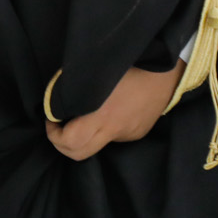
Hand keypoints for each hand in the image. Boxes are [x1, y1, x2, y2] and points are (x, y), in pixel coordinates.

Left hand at [45, 60, 184, 160]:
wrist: (166, 69)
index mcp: (103, 115)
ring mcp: (129, 134)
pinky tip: (108, 110)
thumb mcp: (93, 72)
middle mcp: (116, 130)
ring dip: (84, 136)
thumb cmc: (127, 63)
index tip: (50, 119)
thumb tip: (56, 102)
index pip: (71, 141)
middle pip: (79, 154)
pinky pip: (114, 136)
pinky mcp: (138, 132)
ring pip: (97, 145)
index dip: (54, 134)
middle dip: (62, 144)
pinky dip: (104, 127)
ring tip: (83, 114)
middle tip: (58, 127)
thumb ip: (72, 88)